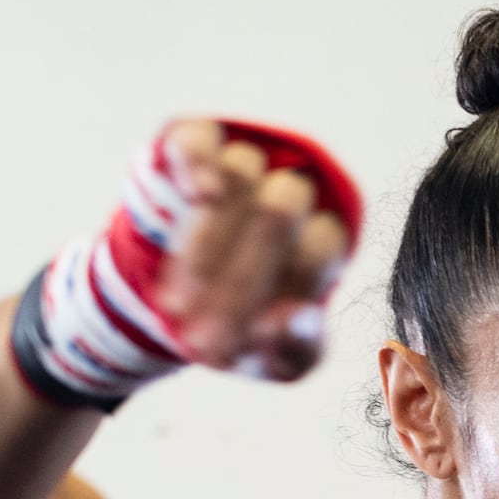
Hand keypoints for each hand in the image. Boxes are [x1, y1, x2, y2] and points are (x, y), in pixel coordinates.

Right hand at [153, 119, 351, 381]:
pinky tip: (199, 195)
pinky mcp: (196, 144)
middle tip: (198, 340)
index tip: (240, 347)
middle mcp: (291, 193)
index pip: (317, 250)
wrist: (182, 294)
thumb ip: (295, 351)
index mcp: (322, 242)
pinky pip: (201, 138)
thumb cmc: (245, 327)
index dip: (278, 295)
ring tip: (176, 307)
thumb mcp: (276, 360)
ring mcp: (244, 163)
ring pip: (242, 173)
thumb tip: (291, 322)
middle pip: (279, 210)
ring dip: (207, 244)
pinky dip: (198, 163)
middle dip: (237, 277)